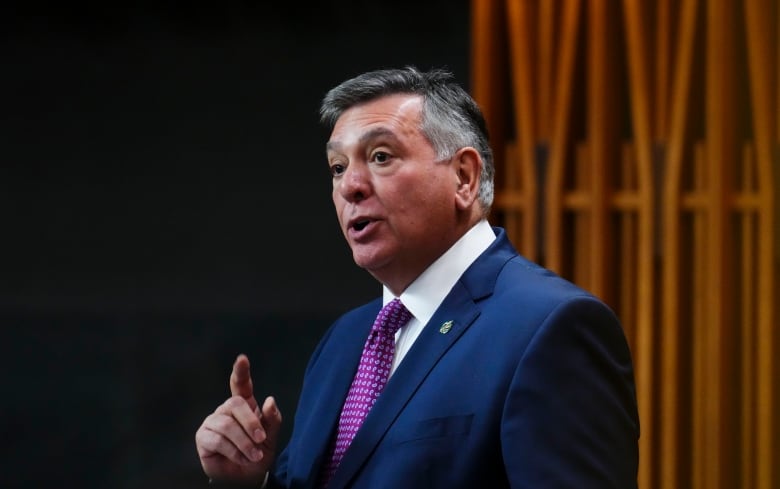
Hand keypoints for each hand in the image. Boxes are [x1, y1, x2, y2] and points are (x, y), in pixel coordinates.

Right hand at [195, 354, 282, 483]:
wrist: (246, 478)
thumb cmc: (258, 454)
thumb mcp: (271, 438)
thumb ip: (272, 420)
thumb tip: (269, 400)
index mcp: (245, 405)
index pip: (241, 384)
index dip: (241, 371)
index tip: (242, 359)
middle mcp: (227, 410)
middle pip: (235, 403)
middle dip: (250, 422)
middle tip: (261, 439)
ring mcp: (213, 422)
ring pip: (226, 424)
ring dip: (244, 442)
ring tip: (253, 456)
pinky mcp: (203, 437)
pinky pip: (217, 439)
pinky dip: (233, 451)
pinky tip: (241, 458)